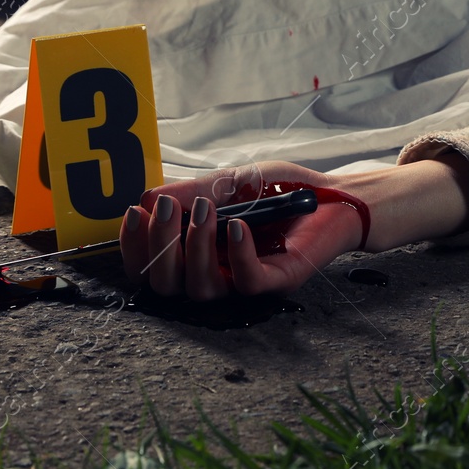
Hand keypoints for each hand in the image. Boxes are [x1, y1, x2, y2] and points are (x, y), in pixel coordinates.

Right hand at [119, 156, 468, 299]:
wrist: (335, 194)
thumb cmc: (281, 189)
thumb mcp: (231, 181)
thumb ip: (192, 190)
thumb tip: (148, 199)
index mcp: (198, 253)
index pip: (152, 264)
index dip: (136, 245)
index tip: (133, 213)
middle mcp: (217, 273)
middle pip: (168, 284)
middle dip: (161, 246)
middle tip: (167, 209)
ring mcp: (246, 280)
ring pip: (204, 288)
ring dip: (197, 248)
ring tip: (205, 210)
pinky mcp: (279, 280)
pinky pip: (249, 282)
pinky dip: (239, 255)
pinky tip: (237, 227)